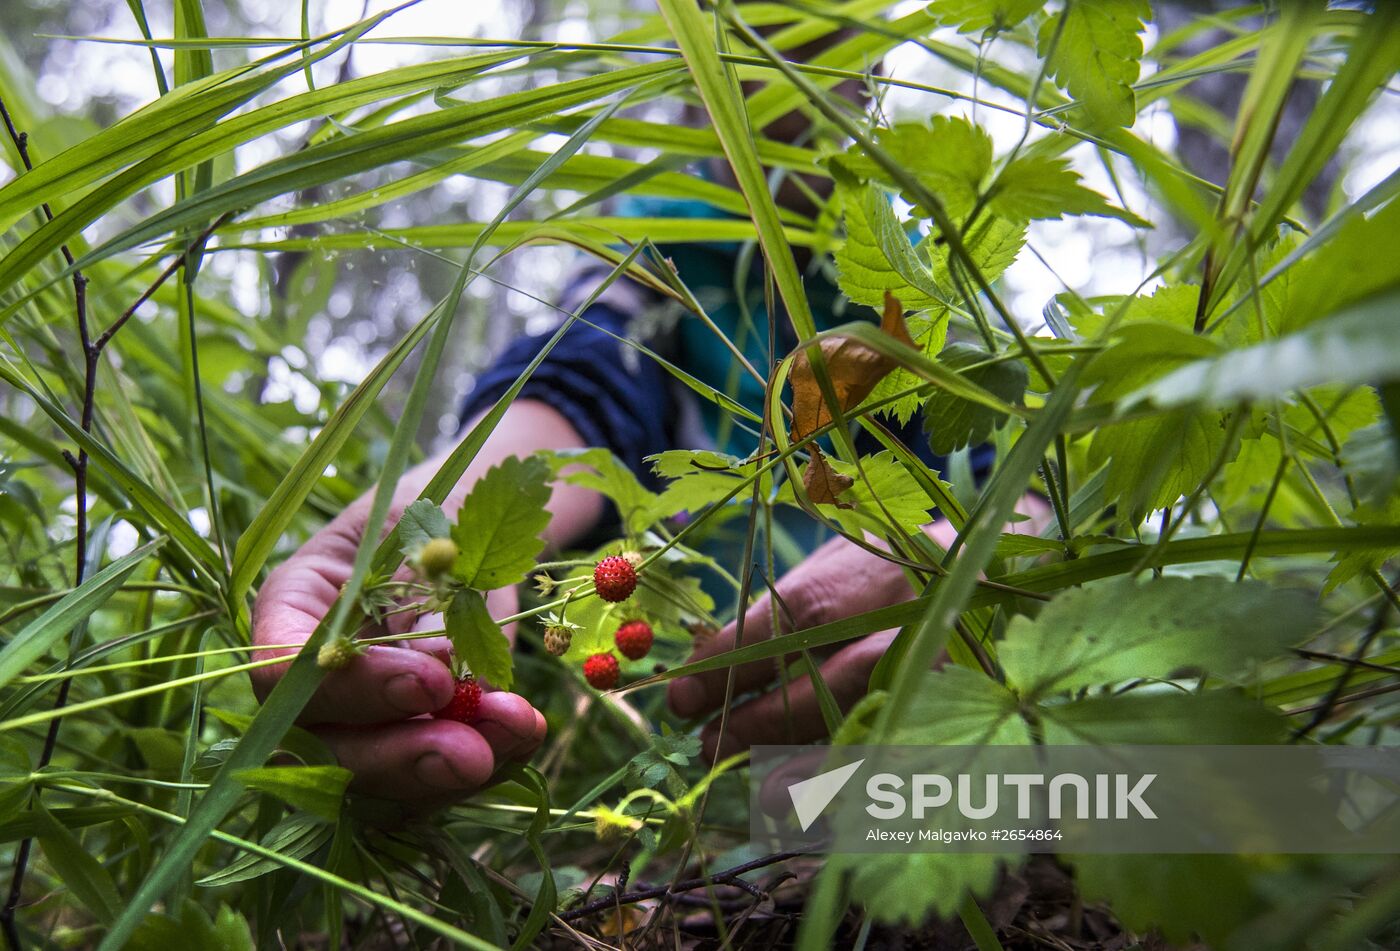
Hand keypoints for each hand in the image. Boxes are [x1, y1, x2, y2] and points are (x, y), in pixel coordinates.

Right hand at [249, 400, 602, 802]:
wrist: (466, 532)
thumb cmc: (429, 513)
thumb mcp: (421, 524)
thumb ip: (421, 590)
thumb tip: (443, 664)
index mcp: (289, 610)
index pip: (284, 671)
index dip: (353, 688)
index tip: (432, 681)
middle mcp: (312, 681)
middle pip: (326, 748)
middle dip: (402, 757)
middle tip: (470, 752)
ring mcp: (359, 722)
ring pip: (382, 781)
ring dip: (452, 771)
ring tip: (516, 728)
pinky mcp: (414, 742)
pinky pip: (437, 778)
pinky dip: (488, 760)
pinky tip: (524, 731)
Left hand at [667, 496, 1051, 760]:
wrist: (988, 562)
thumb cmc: (889, 563)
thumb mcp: (833, 563)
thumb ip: (778, 610)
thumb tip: (702, 665)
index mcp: (864, 577)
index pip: (781, 623)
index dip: (723, 664)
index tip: (680, 696)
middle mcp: (904, 624)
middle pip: (818, 686)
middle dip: (752, 724)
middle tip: (706, 746)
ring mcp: (935, 673)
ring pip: (855, 732)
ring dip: (792, 765)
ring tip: (747, 780)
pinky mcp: (952, 709)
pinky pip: (891, 758)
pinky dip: (845, 782)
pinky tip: (804, 796)